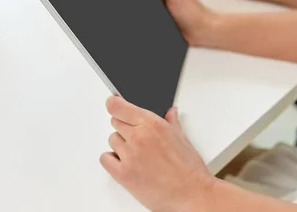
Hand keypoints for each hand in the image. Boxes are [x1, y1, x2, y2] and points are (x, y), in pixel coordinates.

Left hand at [101, 96, 215, 211]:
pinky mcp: (123, 174)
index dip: (114, 103)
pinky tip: (125, 161)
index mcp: (152, 124)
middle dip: (125, 126)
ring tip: (137, 152)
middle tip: (137, 136)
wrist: (191, 193)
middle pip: (115, 121)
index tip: (113, 102)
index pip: (118, 106)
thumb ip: (171, 122)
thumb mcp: (182, 138)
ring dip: (121, 144)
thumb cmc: (189, 169)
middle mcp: (138, 137)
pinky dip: (112, 159)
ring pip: (112, 139)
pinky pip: (105, 159)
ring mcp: (129, 155)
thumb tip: (170, 112)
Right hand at [140, 0, 215, 45]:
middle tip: (144, 3)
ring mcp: (160, 1)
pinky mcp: (159, 14)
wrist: (201, 32)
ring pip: (143, 2)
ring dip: (141, 7)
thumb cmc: (194, 12)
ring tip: (145, 12)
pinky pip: (147, 13)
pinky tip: (145, 19)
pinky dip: (145, 16)